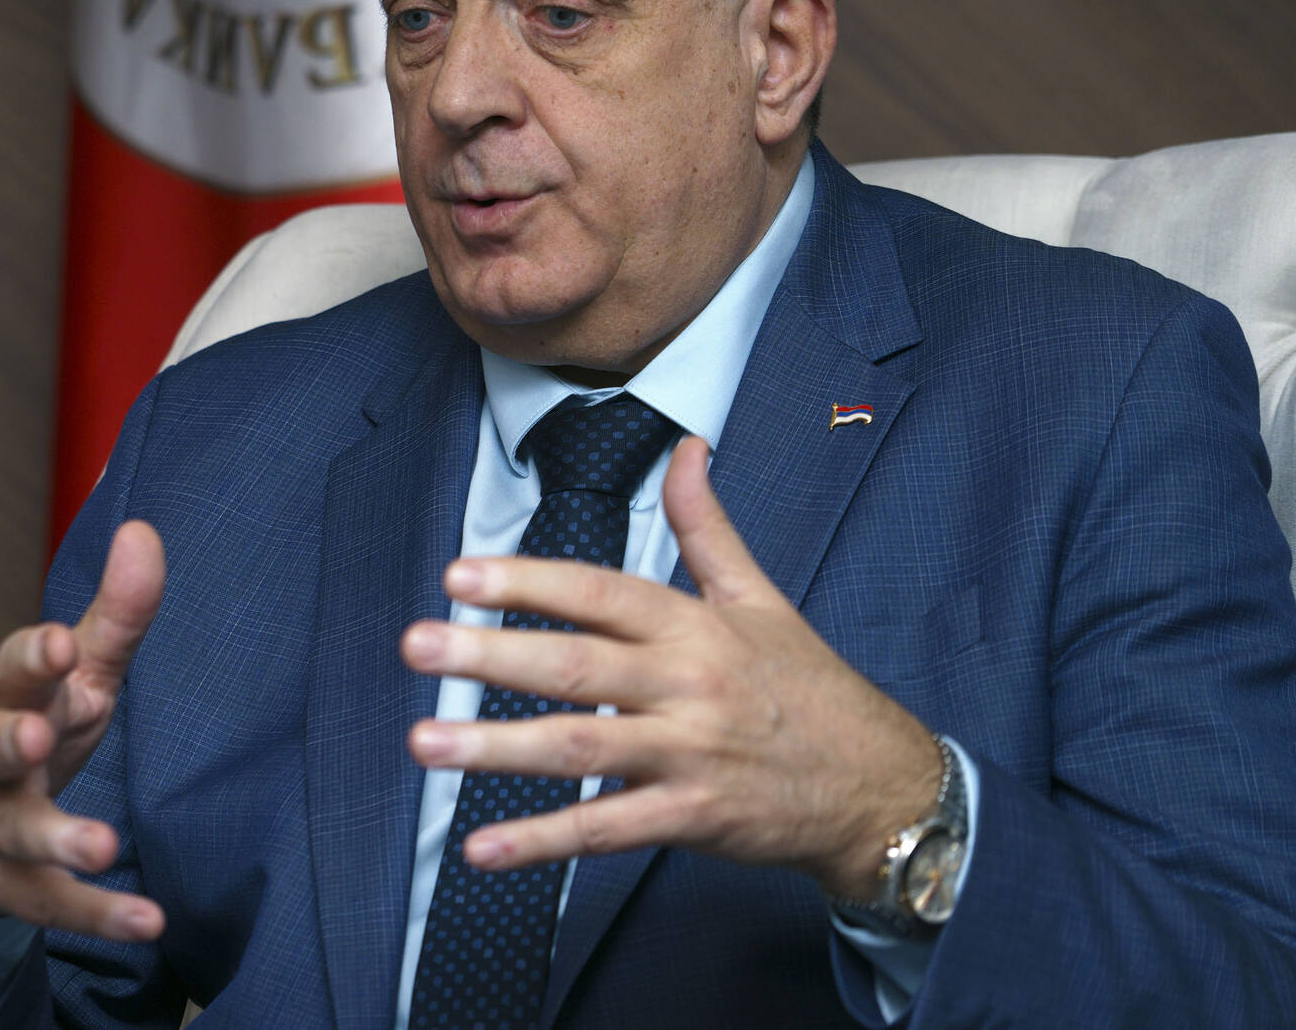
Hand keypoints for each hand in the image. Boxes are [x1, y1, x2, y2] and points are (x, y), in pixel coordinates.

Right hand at [0, 520, 168, 939]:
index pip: (11, 669)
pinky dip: (100, 915)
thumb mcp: (75, 674)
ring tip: (102, 844)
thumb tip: (145, 530)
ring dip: (56, 837)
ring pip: (15, 832)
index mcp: (8, 697)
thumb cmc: (31, 722)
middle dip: (9, 739)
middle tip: (34, 735)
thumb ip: (116, 612)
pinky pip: (54, 905)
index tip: (61, 642)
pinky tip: (149, 923)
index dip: (33, 656)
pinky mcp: (13, 888)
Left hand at [399, 436, 938, 901]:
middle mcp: (686, 684)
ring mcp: (687, 754)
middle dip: (489, 654)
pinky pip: (605, 830)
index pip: (600, 593)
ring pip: (580, 748)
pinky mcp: (691, 819)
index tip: (459, 574)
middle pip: (576, 665)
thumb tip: (687, 447)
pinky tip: (481, 847)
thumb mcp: (761, 597)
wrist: (879, 785)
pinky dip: (541, 841)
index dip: (529, 581)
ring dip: (496, 748)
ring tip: (425, 743)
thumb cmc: (807, 687)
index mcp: (694, 625)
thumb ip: (707, 526)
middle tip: (416, 646)